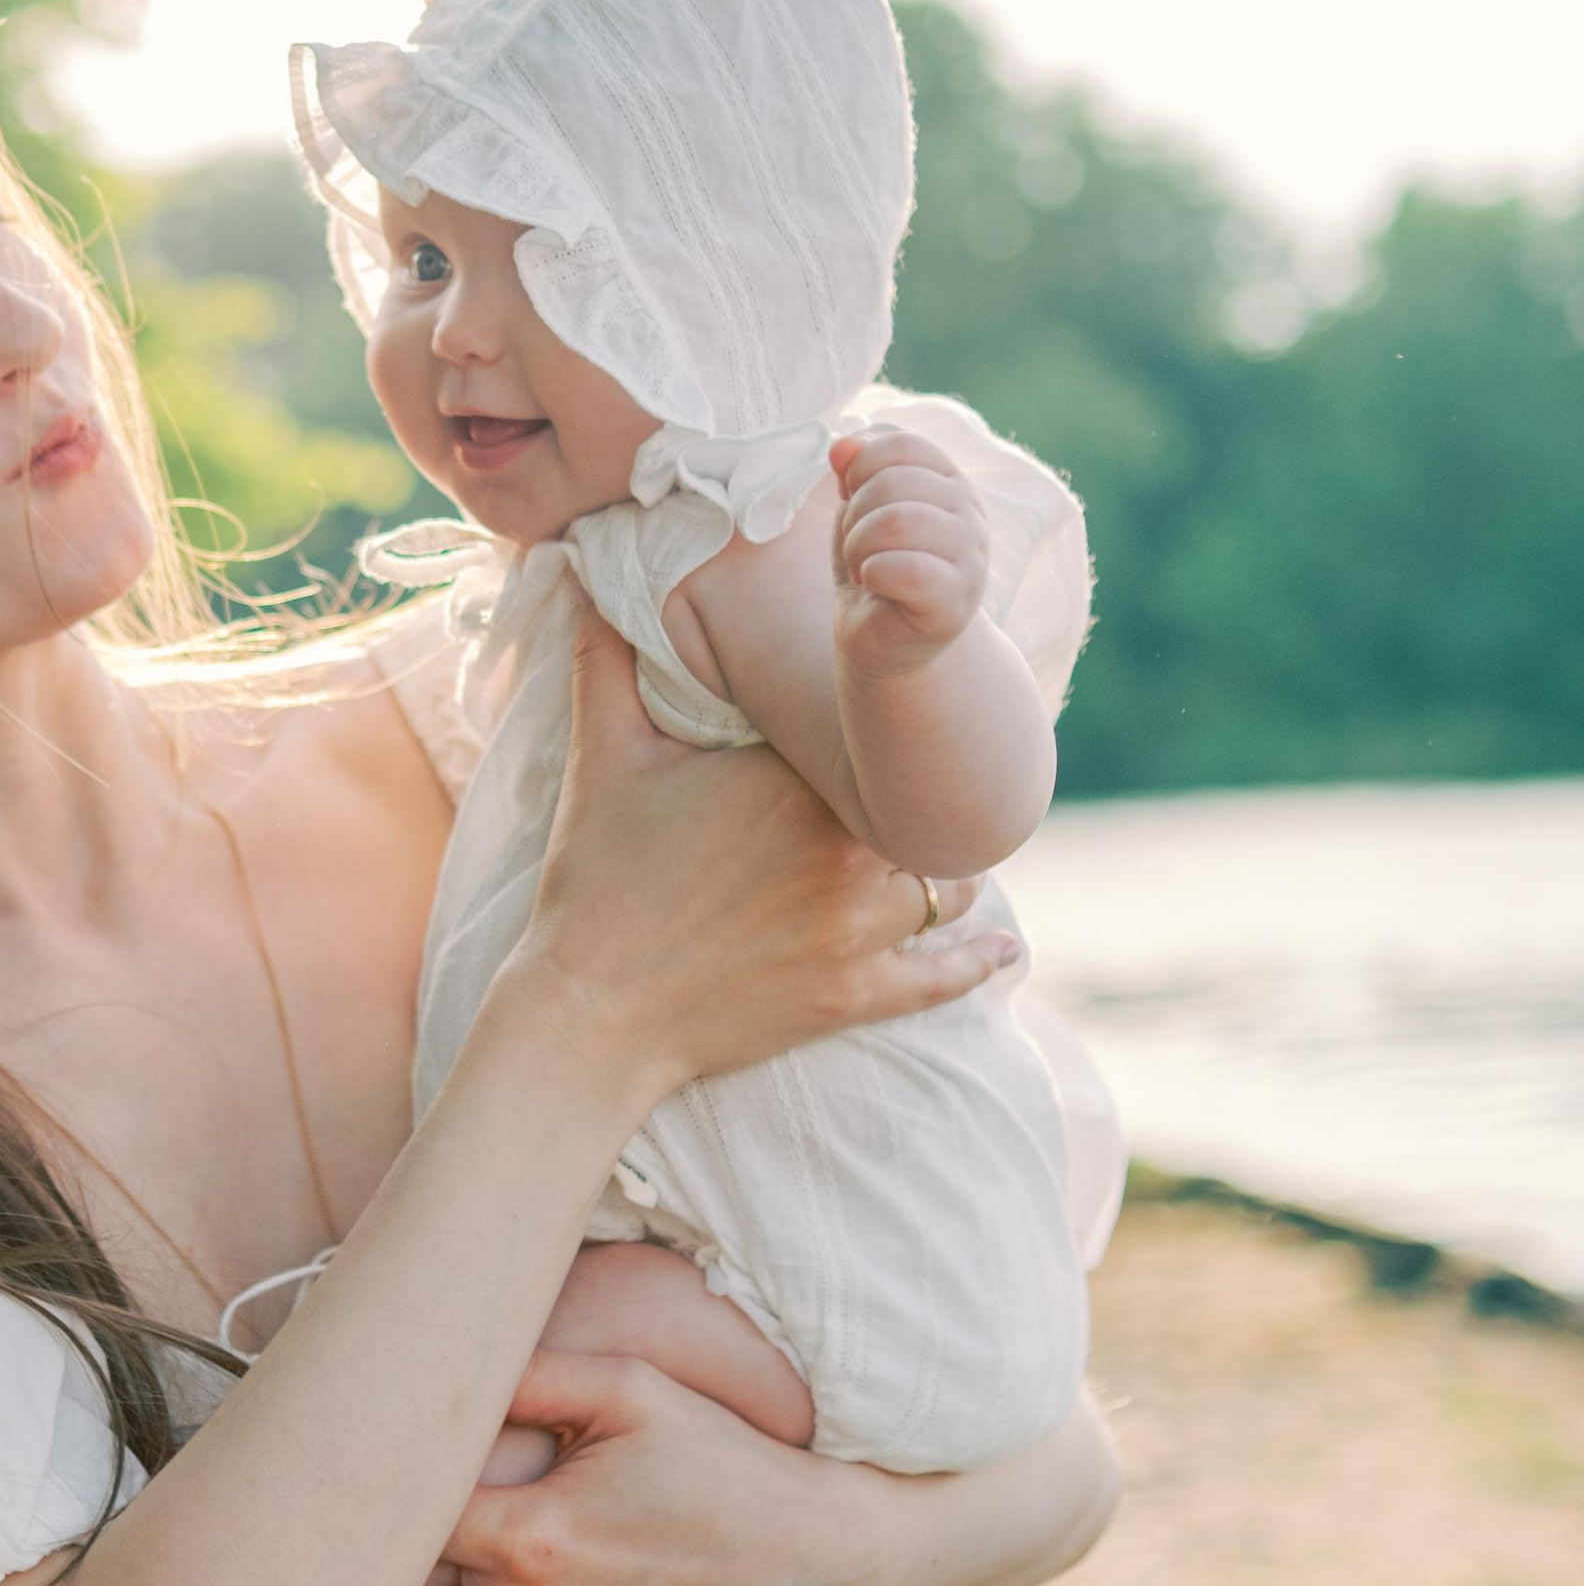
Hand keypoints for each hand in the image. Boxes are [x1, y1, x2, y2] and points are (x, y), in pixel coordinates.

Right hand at [512, 613, 1014, 1106]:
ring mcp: (860, 930)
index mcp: (796, 781)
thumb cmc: (594, 880)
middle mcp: (848, 851)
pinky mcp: (857, 996)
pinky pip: (943, 974)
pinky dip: (979, 960)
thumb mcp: (602, 757)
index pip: (869, 734)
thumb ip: (605, 657)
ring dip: (946, 865)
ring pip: (946, 884)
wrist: (592, 1014)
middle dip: (918, 793)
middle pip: (918, 806)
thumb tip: (580, 570)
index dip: (878, 724)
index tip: (880, 711)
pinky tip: (1006, 948)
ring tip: (941, 846)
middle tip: (922, 775)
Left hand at [830, 427, 989, 667]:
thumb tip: (842, 445)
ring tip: (863, 566)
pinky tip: (874, 584)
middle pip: (896, 481)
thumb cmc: (877, 567)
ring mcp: (970, 561)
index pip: (905, 445)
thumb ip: (855, 468)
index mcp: (952, 483)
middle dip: (856, 513)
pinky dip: (873, 573)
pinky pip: (907, 570)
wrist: (888, 641)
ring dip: (859, 545)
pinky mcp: (954, 604)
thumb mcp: (860, 508)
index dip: (862, 466)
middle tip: (858, 546)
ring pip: (899, 521)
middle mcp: (971, 516)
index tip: (853, 498)